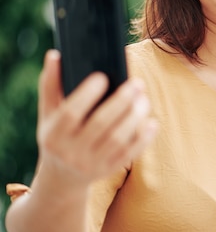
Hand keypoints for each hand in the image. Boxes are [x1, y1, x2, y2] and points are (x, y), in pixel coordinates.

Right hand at [36, 50, 157, 186]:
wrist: (62, 177)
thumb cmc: (57, 135)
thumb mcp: (48, 114)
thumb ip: (51, 84)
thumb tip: (55, 54)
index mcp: (53, 134)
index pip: (70, 113)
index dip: (86, 94)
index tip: (103, 76)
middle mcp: (71, 151)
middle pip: (99, 124)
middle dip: (121, 102)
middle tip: (137, 83)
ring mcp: (91, 163)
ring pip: (117, 139)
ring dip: (134, 117)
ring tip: (144, 98)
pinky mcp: (108, 170)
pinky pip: (129, 154)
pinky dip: (143, 138)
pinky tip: (152, 122)